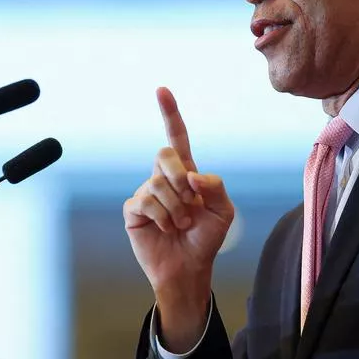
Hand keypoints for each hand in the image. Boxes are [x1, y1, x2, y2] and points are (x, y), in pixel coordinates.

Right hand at [123, 87, 234, 351]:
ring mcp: (146, 192)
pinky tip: (166, 228)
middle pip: (165, 155)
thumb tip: (191, 174)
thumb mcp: (224, 212)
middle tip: (191, 204)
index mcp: (186, 173)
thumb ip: (215, 187)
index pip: (176, 137)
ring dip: (177, 209)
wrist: (189, 267)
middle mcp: (163, 178)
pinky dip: (163, 217)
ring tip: (181, 225)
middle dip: (180, 177)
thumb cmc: (206, 239)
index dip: (170, 113)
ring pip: (158, 184)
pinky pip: (146, 202)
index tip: (161, 90)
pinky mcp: (133, 209)